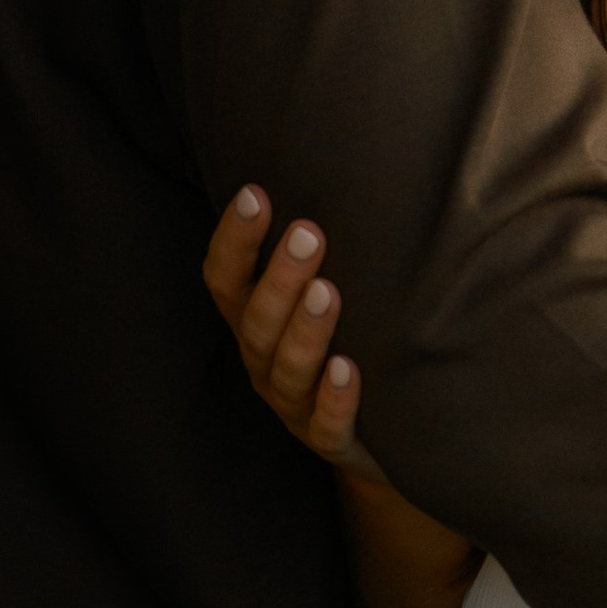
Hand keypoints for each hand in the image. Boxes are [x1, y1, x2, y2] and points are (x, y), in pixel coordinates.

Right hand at [203, 186, 382, 478]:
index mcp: (255, 324)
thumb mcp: (321, 301)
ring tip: (328, 291)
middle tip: (309, 232)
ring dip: (305, 330)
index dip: (235, 240)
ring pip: (287, 371)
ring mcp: (295, 407)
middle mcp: (264, 363)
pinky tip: (348, 369)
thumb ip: (315, 254)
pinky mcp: (334, 443)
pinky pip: (326, 426)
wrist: (380, 444)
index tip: (256, 192)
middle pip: (257, 323)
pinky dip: (334, 398)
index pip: (226, 280)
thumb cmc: (347, 347)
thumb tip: (343, 164)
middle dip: (279, 278)